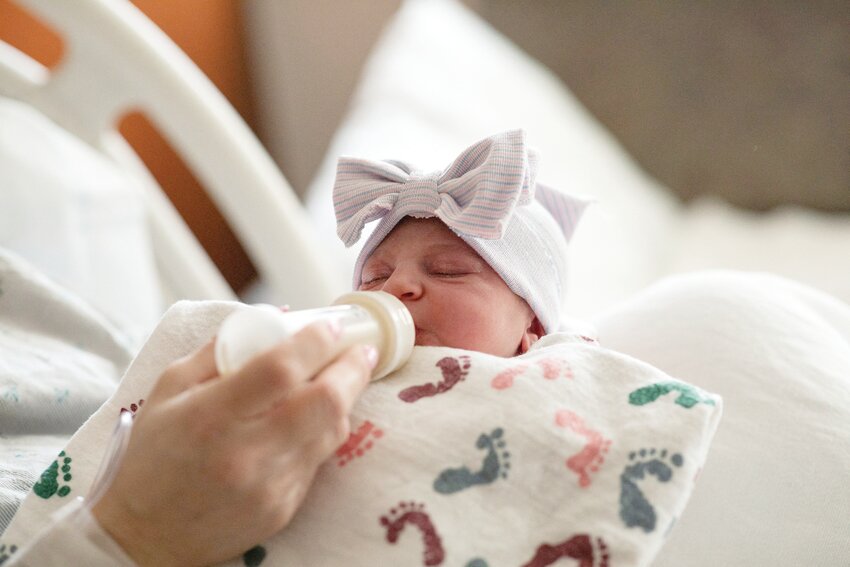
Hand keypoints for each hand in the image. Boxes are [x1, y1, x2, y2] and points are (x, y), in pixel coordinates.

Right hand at [92, 322, 376, 565]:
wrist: (144, 537)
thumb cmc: (152, 455)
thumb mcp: (169, 389)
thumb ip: (219, 350)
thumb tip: (272, 318)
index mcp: (211, 416)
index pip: (280, 369)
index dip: (315, 342)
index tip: (331, 326)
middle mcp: (245, 452)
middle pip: (324, 401)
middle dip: (352, 367)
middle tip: (361, 349)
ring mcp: (269, 485)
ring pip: (332, 431)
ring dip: (346, 398)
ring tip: (344, 378)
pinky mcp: (283, 508)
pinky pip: (320, 460)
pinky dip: (325, 431)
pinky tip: (317, 417)